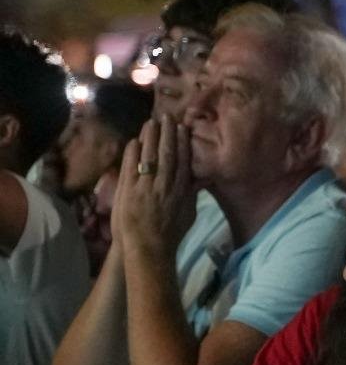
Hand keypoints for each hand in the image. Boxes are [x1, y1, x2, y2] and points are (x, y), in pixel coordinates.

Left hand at [113, 117, 197, 259]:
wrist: (147, 248)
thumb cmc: (170, 234)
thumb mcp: (189, 214)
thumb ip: (192, 194)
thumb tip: (199, 179)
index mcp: (181, 190)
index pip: (183, 160)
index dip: (182, 142)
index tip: (182, 128)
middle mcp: (165, 185)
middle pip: (167, 153)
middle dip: (167, 133)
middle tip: (167, 116)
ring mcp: (146, 186)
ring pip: (149, 156)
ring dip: (150, 137)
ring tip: (151, 122)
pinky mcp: (128, 190)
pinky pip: (131, 166)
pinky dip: (133, 152)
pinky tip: (135, 140)